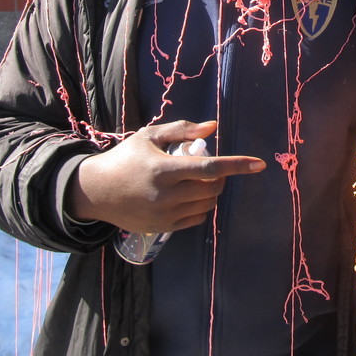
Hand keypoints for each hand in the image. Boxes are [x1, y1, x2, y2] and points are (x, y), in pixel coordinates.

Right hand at [65, 119, 264, 232]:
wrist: (96, 191)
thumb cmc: (125, 158)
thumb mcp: (149, 136)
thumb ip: (182, 130)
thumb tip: (212, 127)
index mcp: (164, 169)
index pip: (209, 167)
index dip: (236, 165)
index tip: (259, 164)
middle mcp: (166, 195)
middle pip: (212, 187)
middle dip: (219, 176)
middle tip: (208, 166)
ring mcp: (165, 214)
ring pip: (207, 203)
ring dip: (211, 190)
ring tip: (197, 180)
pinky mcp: (164, 228)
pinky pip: (197, 218)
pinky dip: (202, 206)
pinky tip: (190, 195)